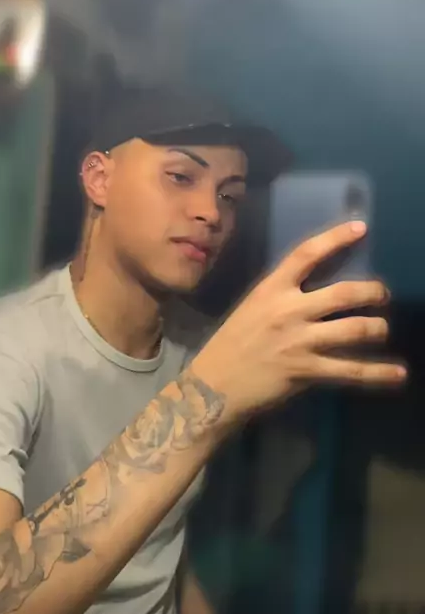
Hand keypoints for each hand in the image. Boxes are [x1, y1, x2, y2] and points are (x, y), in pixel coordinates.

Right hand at [193, 221, 404, 423]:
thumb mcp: (253, 306)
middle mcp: (288, 310)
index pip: (307, 254)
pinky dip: (379, 372)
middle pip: (344, 293)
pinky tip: (398, 374)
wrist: (214, 385)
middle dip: (373, 291)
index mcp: (271, 289)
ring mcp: (299, 341)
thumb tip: (317, 288)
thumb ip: (283, 295)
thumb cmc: (233, 343)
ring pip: (355, 329)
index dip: (336, 238)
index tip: (361, 228)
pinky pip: (351, 370)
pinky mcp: (307, 371)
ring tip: (382, 328)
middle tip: (382, 294)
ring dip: (378, 327)